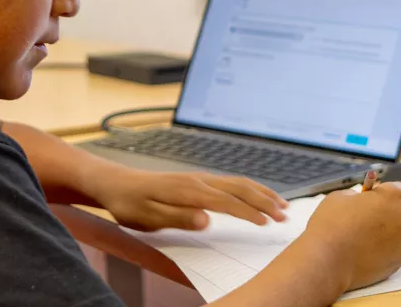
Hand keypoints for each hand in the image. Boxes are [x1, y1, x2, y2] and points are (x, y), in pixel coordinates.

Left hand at [86, 167, 288, 231]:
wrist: (115, 183)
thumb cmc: (129, 202)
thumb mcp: (147, 217)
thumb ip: (178, 218)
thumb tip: (207, 220)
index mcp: (188, 190)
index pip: (226, 202)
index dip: (249, 213)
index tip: (267, 223)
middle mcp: (198, 180)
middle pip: (239, 188)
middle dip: (265, 201)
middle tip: (285, 215)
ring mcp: (199, 178)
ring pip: (238, 183)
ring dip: (261, 192)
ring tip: (281, 204)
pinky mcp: (197, 180)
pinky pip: (230, 182)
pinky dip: (249, 188)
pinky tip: (257, 195)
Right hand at [302, 182, 400, 290]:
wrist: (328, 261)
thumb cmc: (332, 223)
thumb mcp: (341, 196)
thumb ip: (359, 196)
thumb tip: (364, 203)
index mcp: (394, 196)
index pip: (399, 189)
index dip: (383, 193)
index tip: (370, 200)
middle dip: (390, 212)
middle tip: (367, 217)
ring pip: (400, 232)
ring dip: (387, 231)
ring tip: (362, 238)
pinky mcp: (399, 262)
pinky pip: (394, 250)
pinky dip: (383, 249)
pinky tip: (363, 251)